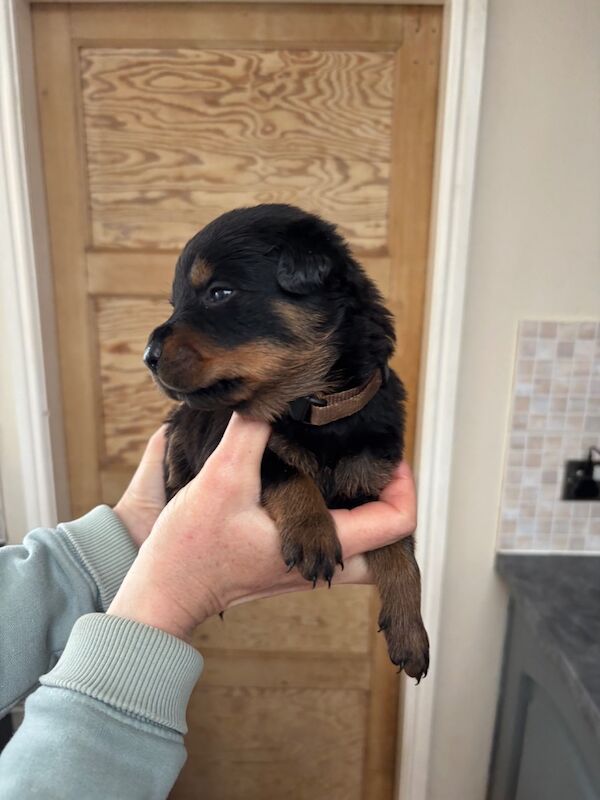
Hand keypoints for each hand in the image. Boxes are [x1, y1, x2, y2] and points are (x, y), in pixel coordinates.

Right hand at [108, 413, 416, 641]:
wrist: (163, 592)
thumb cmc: (192, 548)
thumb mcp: (221, 479)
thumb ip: (249, 434)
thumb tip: (270, 396)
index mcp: (317, 547)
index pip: (395, 525)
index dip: (402, 485)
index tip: (388, 457)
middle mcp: (319, 565)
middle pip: (387, 544)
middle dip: (390, 501)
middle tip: (376, 467)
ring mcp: (303, 568)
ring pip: (360, 545)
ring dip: (364, 507)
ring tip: (347, 468)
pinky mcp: (285, 564)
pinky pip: (332, 543)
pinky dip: (337, 514)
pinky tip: (313, 484)